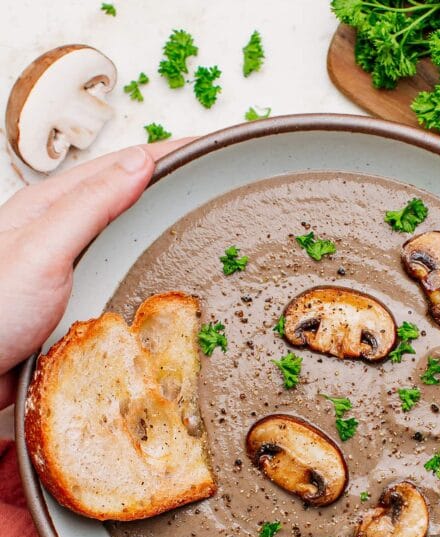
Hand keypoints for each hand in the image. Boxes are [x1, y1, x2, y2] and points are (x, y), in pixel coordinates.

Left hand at [0, 140, 187, 408]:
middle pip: (128, 199)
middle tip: (215, 183)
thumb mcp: (43, 249)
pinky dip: (150, 273)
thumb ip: (90, 205)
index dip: (167, 154)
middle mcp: (62, 234)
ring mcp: (71, 270)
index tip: (207, 146)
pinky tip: (166, 281)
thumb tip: (140, 163)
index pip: (121, 166)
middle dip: (171, 187)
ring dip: (163, 231)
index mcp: (51, 206)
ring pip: (127, 241)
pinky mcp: (77, 305)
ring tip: (201, 225)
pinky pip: (123, 280)